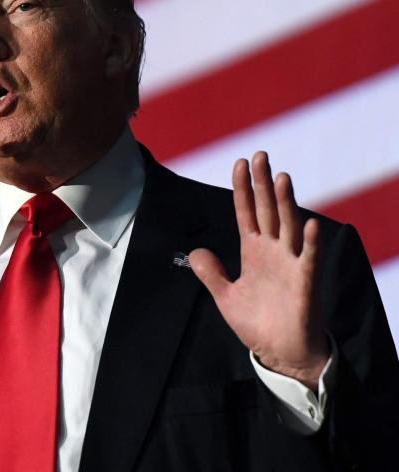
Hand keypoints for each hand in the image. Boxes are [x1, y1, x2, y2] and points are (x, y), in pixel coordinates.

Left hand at [189, 152, 328, 390]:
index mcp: (253, 252)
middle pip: (267, 211)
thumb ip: (211, 273)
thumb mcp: (225, 296)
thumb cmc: (257, 323)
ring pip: (288, 226)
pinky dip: (310, 241)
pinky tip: (311, 222)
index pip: (246, 213)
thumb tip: (196, 251)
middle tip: (260, 155)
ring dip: (285, 203)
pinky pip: (309, 258)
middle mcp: (273, 251)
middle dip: (262, 184)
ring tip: (280, 177)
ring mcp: (291, 264)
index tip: (239, 163)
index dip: (242, 189)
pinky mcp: (305, 282)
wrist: (279, 351)